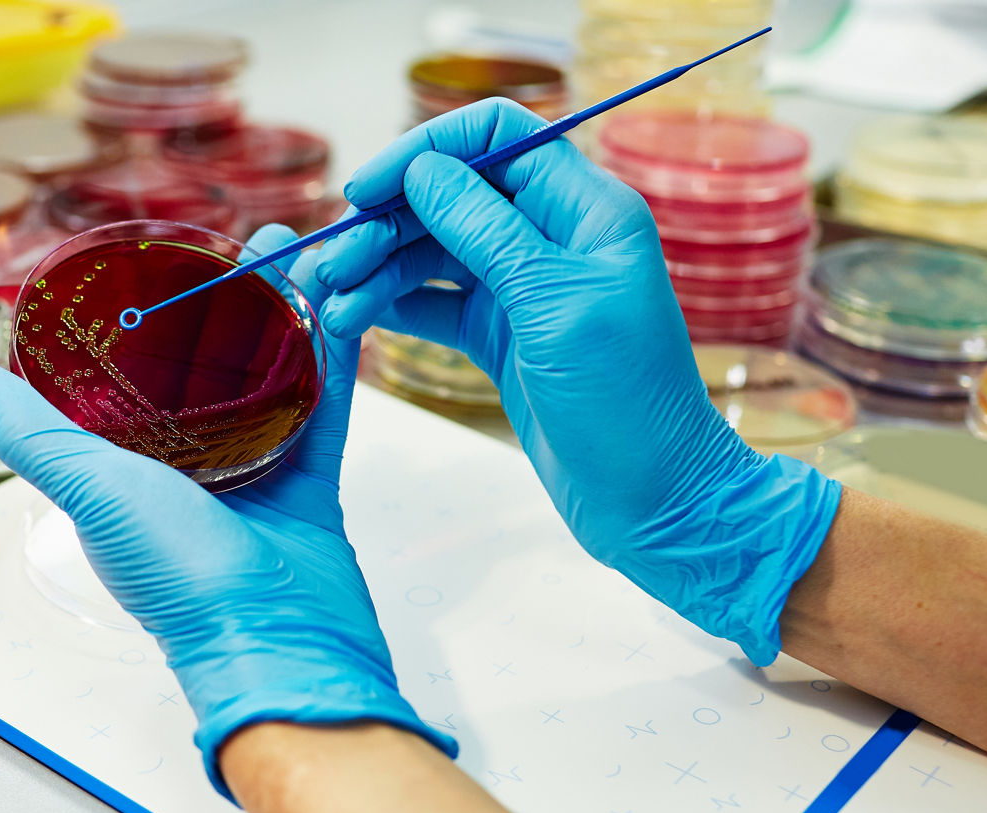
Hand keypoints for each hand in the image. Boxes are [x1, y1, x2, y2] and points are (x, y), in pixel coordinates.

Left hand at [0, 226, 456, 796]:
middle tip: (251, 244)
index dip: (152, 316)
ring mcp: (255, 472)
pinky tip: (341, 309)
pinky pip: (323, 407)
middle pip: (211, 366)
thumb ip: (32, 434)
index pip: (136, 375)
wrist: (282, 642)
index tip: (169, 259)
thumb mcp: (91, 490)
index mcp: (130, 468)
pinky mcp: (310, 481)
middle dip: (230, 303)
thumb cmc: (178, 576)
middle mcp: (192, 466)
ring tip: (298, 258)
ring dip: (284, 318)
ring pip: (271, 377)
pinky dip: (332, 362)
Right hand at [315, 99, 840, 664]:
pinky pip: (434, 301)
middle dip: (386, 221)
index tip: (365, 189)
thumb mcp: (551, 304)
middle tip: (333, 264)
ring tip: (334, 306)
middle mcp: (553, 238)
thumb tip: (424, 170)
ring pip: (433, 250)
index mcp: (586, 211)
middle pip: (451, 195)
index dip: (426, 150)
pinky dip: (392, 306)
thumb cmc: (624, 400)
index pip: (498, 137)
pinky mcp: (501, 336)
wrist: (654, 500)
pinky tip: (353, 321)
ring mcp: (524, 288)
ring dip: (378, 269)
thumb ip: (486, 231)